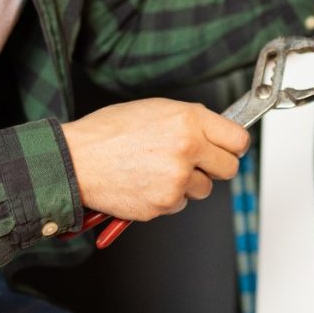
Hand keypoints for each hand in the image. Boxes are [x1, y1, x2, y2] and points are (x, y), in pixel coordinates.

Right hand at [60, 98, 249, 221]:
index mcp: (189, 121)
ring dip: (188, 183)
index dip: (234, 145)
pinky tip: (146, 182)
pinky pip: (180, 203)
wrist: (75, 160)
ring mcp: (177, 179)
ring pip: (204, 188)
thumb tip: (215, 131)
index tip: (230, 148)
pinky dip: (168, 197)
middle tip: (198, 163)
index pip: (238, 139)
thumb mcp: (155, 109)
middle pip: (229, 168)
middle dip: (215, 167)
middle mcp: (188, 149)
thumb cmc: (108, 133)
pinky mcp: (164, 203)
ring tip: (158, 170)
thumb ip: (191, 121)